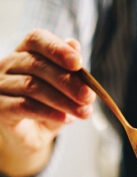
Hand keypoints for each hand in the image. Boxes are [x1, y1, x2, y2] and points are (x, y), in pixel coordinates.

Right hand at [0, 29, 94, 176]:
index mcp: (25, 53)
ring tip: (84, 112)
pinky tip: (66, 119)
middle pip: (36, 64)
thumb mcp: (65, 91)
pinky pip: (24, 106)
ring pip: (32, 86)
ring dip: (63, 100)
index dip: (57, 49)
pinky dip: (49, 112)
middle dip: (68, 81)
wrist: (31, 137)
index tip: (78, 63)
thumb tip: (75, 45)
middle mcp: (8, 65)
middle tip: (89, 96)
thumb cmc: (49, 108)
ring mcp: (0, 86)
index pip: (36, 39)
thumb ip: (70, 70)